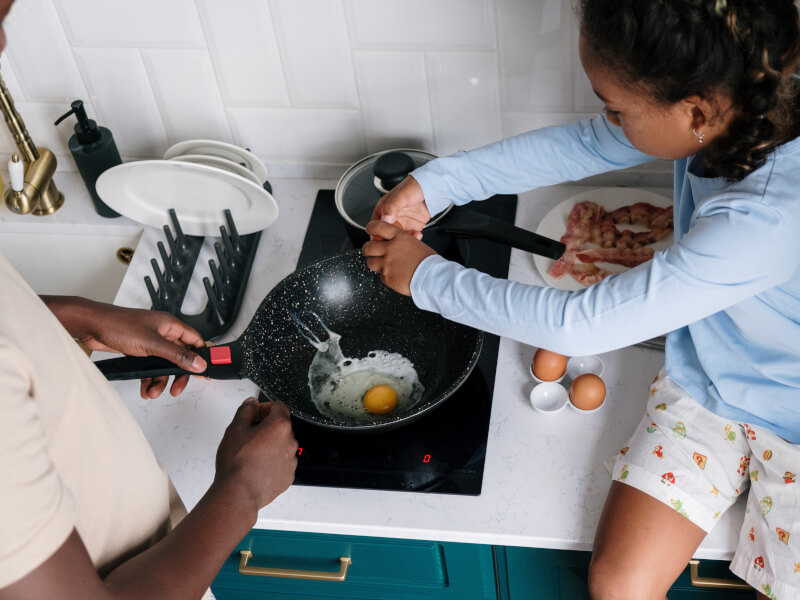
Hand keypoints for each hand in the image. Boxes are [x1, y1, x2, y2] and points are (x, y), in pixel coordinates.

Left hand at [43, 296, 206, 397]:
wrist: (91, 326)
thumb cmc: (118, 325)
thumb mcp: (152, 343)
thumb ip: (177, 355)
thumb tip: (197, 363)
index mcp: (171, 325)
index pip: (195, 341)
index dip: (202, 356)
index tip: (206, 371)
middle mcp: (163, 333)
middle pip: (181, 357)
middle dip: (179, 374)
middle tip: (177, 388)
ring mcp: (151, 341)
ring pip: (164, 365)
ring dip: (161, 380)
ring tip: (153, 391)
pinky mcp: (140, 350)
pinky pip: (151, 367)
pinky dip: (149, 379)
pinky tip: (146, 387)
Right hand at [215, 399, 297, 510]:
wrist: (238, 493)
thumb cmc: (237, 462)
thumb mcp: (235, 428)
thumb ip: (246, 410)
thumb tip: (252, 403)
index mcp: (280, 426)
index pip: (278, 407)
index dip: (264, 407)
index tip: (254, 414)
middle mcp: (291, 442)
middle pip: (280, 427)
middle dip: (265, 427)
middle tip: (247, 434)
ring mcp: (291, 461)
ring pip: (281, 445)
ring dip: (269, 445)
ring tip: (249, 454)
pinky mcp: (287, 477)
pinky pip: (281, 463)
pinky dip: (271, 461)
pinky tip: (255, 466)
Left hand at [362, 220, 435, 294]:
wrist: (432, 277)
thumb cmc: (428, 261)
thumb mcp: (416, 243)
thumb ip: (402, 241)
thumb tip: (395, 241)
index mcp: (399, 237)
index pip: (377, 227)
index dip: (371, 228)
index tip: (370, 230)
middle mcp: (390, 249)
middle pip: (368, 247)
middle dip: (368, 249)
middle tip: (371, 251)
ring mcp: (387, 264)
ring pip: (370, 262)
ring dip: (374, 263)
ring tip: (382, 264)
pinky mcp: (387, 277)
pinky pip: (380, 276)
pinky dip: (385, 275)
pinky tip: (395, 274)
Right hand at [370, 175, 429, 238]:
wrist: (431, 188)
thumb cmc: (414, 187)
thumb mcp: (401, 196)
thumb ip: (391, 207)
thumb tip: (385, 219)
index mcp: (383, 209)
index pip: (375, 225)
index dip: (377, 233)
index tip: (382, 239)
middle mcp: (392, 217)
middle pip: (385, 234)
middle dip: (390, 240)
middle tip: (396, 242)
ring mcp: (402, 223)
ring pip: (397, 238)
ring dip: (402, 241)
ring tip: (408, 239)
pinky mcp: (412, 227)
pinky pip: (410, 237)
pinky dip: (413, 239)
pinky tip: (417, 234)